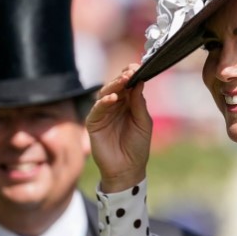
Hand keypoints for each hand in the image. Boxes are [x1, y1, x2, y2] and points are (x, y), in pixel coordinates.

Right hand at [86, 64, 152, 192]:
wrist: (128, 168)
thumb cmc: (138, 146)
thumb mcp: (143, 123)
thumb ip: (139, 104)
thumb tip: (139, 82)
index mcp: (128, 104)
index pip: (128, 85)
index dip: (131, 75)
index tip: (137, 66)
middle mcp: (115, 106)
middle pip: (116, 86)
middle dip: (123, 78)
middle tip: (131, 71)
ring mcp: (103, 113)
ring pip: (105, 94)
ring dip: (114, 86)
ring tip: (124, 80)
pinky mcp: (93, 123)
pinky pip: (97, 109)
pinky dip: (104, 102)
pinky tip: (113, 98)